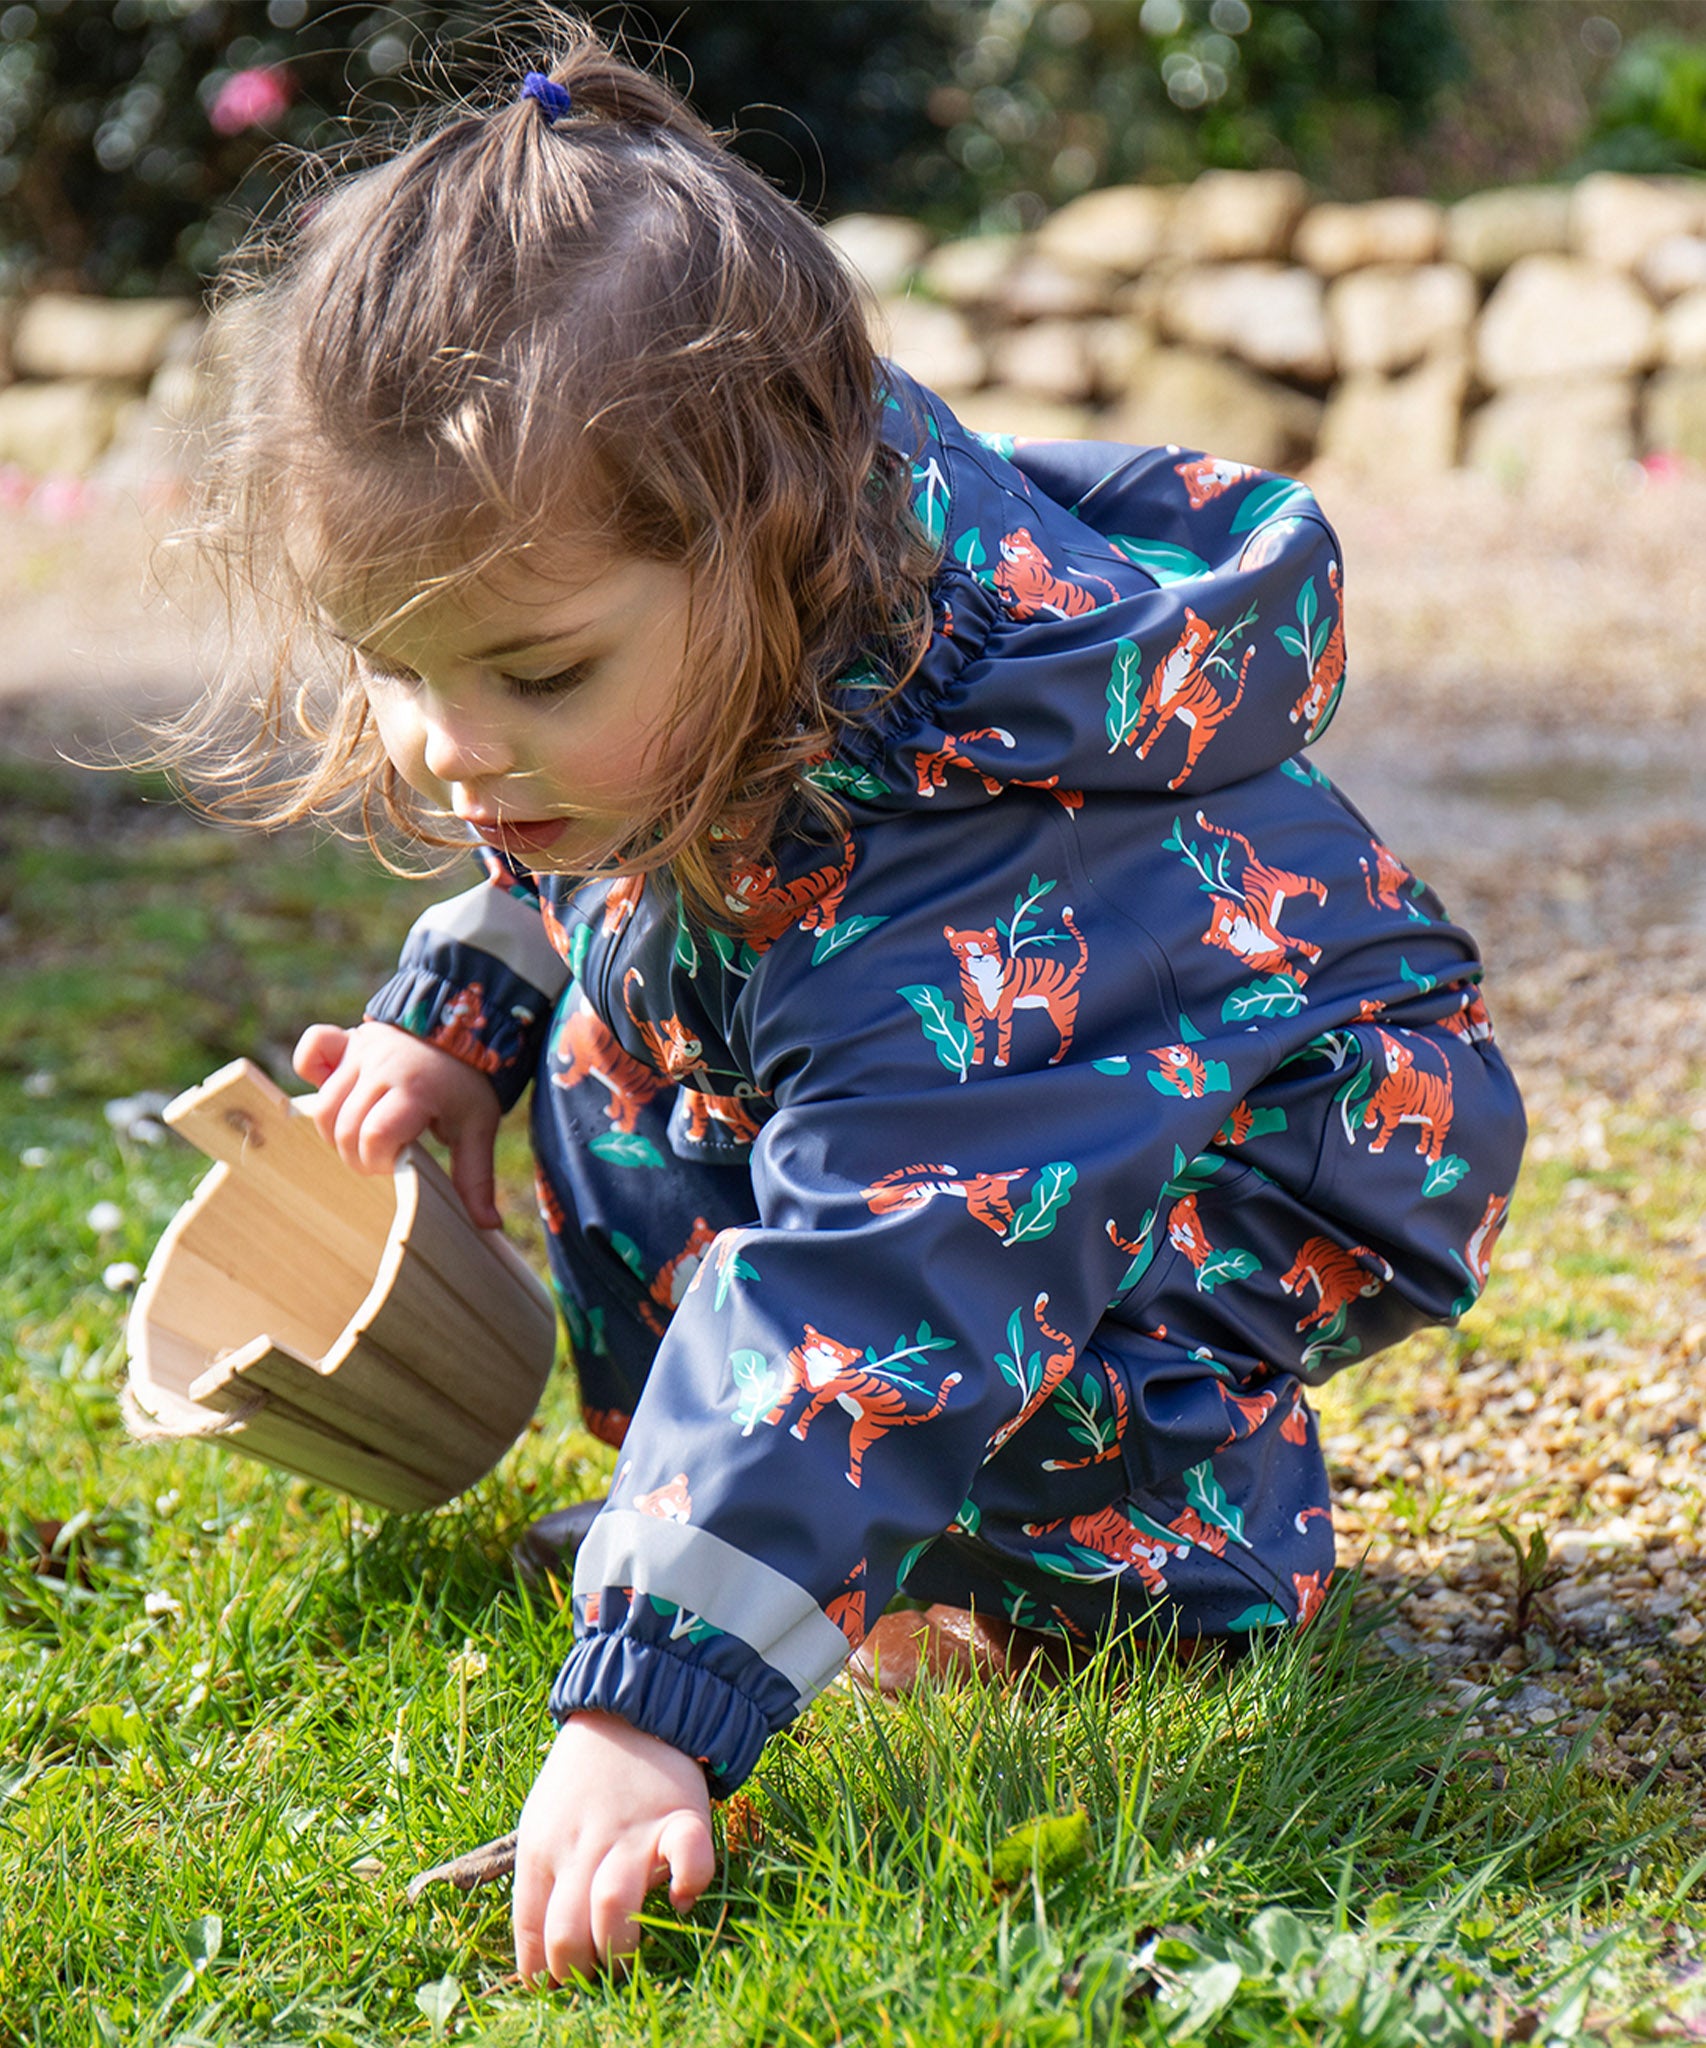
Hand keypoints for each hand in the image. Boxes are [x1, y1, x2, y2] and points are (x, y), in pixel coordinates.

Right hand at [292, 1019, 502, 1228]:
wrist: (467, 1024)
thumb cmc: (469, 1083)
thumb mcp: (478, 1127)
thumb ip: (474, 1176)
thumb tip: (487, 1226)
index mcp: (415, 1091)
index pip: (374, 1136)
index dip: (376, 1161)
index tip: (395, 1163)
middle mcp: (382, 1068)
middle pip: (342, 1127)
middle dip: (357, 1155)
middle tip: (382, 1156)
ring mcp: (362, 1051)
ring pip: (323, 1103)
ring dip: (336, 1130)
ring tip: (364, 1134)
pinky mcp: (349, 1040)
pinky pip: (311, 1050)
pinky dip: (312, 1073)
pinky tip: (339, 1093)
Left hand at [513, 1711, 714, 1984]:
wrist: (627, 1708)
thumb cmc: (581, 1779)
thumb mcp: (541, 1823)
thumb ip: (542, 1884)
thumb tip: (540, 1960)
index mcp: (542, 1849)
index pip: (533, 1932)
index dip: (544, 1972)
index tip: (558, 1985)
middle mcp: (582, 1846)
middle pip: (569, 1932)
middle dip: (580, 1972)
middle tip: (596, 1974)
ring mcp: (632, 1833)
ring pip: (613, 1907)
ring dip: (619, 1946)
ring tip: (627, 1956)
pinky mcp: (680, 1817)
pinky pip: (690, 1858)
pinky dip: (688, 1884)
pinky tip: (681, 1898)